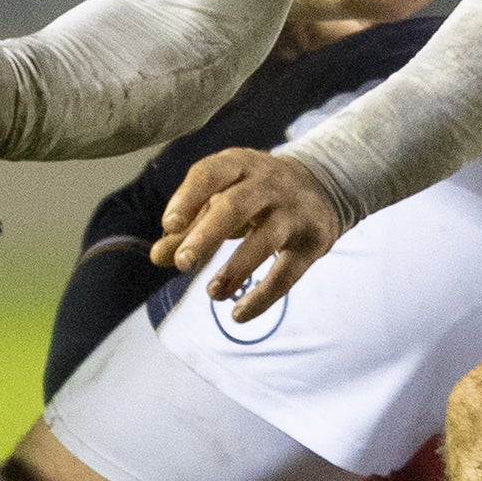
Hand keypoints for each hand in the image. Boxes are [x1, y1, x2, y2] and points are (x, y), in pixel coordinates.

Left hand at [152, 147, 343, 320]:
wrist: (323, 184)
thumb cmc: (256, 193)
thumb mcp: (222, 198)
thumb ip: (190, 227)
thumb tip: (158, 256)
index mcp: (239, 166)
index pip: (210, 174)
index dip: (188, 198)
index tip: (169, 225)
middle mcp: (268, 184)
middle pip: (236, 206)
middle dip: (207, 235)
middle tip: (183, 263)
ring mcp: (293, 213)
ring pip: (264, 240)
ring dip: (235, 269)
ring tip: (212, 293)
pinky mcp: (312, 242)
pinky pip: (287, 273)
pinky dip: (262, 297)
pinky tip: (238, 314)